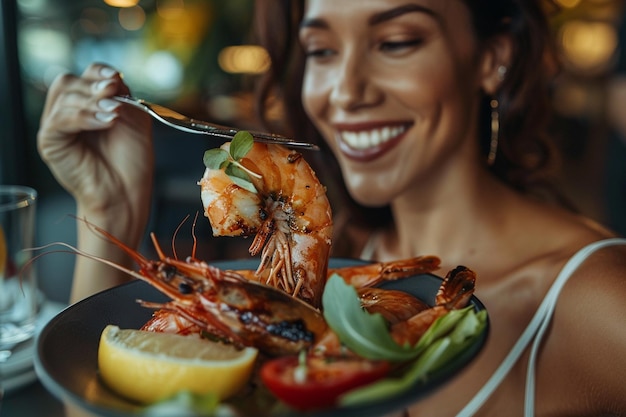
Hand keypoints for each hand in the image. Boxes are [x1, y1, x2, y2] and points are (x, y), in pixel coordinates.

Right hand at [37, 63, 153, 238]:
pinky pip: (60, 118)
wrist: (126, 192)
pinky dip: (85, 117)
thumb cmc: (131, 161)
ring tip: (113, 115)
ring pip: (65, 96)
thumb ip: (122, 96)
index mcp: (89, 104)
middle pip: (70, 81)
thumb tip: (110, 79)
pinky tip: (105, 122)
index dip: (99, 71)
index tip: (116, 78)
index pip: (86, 75)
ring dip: (93, 102)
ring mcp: (56, 126)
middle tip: (113, 95)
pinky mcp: (49, 141)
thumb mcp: (133, 119)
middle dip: (94, 85)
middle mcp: (69, 112)